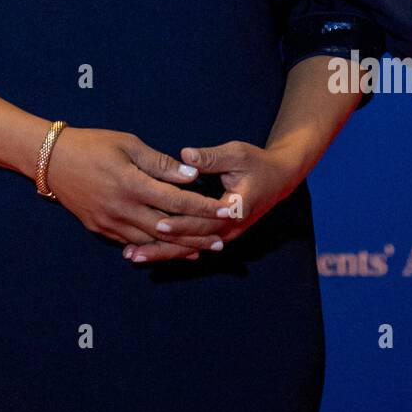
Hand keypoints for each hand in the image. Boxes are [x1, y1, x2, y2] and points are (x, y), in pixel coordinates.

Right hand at [44, 126, 232, 262]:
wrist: (51, 160)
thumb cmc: (92, 144)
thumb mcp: (128, 144)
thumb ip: (160, 163)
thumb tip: (190, 176)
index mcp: (131, 184)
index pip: (177, 201)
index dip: (203, 208)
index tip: (225, 210)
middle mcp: (122, 209)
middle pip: (168, 229)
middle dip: (197, 236)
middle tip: (221, 243)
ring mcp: (110, 223)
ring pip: (151, 242)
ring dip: (178, 247)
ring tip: (202, 250)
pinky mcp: (100, 229)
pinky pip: (133, 243)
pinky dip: (154, 248)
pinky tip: (168, 249)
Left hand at [125, 140, 302, 257]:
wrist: (279, 178)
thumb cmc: (257, 163)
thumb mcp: (237, 154)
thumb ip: (211, 157)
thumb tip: (185, 156)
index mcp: (235, 209)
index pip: (204, 221)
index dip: (181, 223)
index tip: (156, 224)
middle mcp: (229, 228)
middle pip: (192, 243)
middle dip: (162, 248)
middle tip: (132, 253)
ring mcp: (224, 234)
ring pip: (190, 248)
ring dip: (162, 253)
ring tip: (132, 257)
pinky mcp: (218, 234)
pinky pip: (193, 245)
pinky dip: (171, 249)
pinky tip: (149, 252)